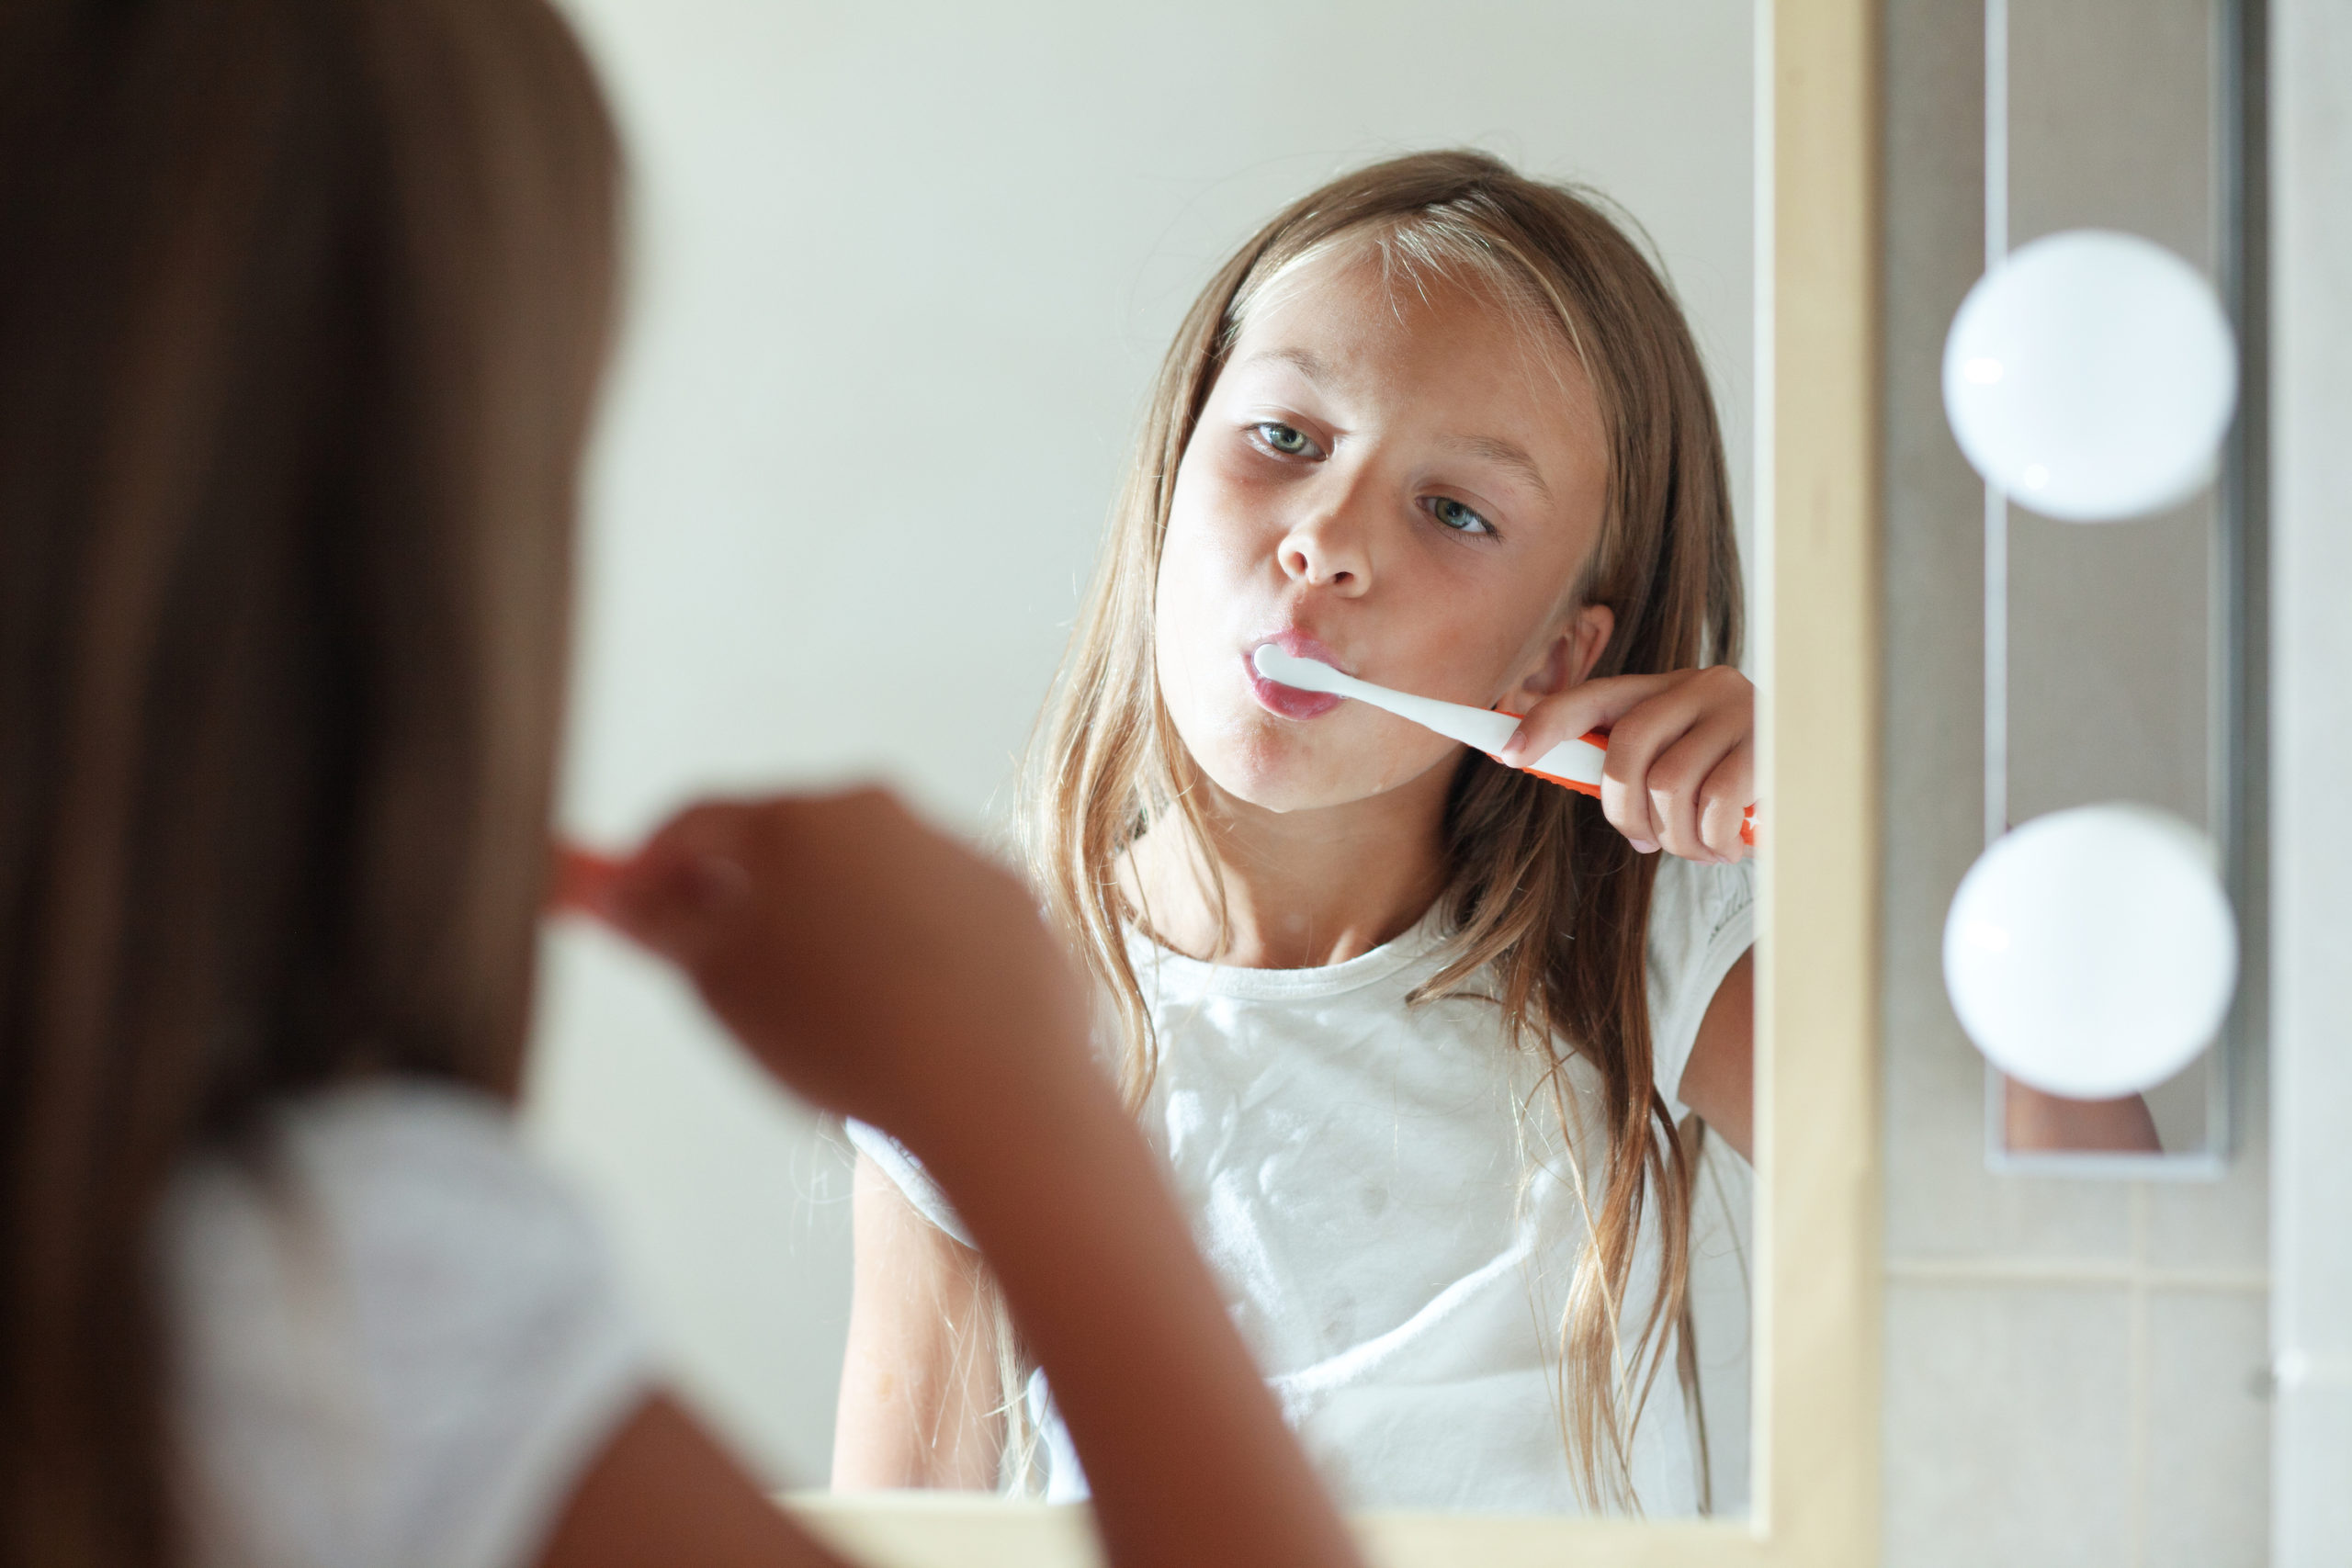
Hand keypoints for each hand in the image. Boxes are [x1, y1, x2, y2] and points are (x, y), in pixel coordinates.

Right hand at [557, 789, 1093, 1153]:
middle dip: (741, 891)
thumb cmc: (838, 1036)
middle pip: (784, 840)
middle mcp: (879, 810)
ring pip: (865, 876)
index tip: (627, 908)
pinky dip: (905, 947)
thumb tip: (623, 897)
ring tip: (820, 1009)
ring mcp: (954, 849)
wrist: (996, 1087)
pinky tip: (902, 1014)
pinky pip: (935, 913)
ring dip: (828, 920)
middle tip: (717, 958)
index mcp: (793, 818)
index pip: (694, 823)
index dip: (648, 866)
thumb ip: (662, 926)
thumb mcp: (718, 984)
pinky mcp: (1011, 898)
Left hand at [1497, 665, 1753, 861]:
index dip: (1546, 724)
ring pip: (1669, 786)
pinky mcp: (1772, 744)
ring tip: (1700, 848)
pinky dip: (1713, 839)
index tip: (1505, 752)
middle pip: (1626, 750)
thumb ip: (1637, 770)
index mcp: (1664, 689)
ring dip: (1677, 836)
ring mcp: (1738, 710)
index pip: (1593, 699)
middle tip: (1647, 841)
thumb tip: (1591, 796)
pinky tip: (1728, 846)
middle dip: (1623, 811)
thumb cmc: (1738, 779)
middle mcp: (1699, 686)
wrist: (1828, 772)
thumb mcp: (1683, 765)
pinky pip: (1717, 805)